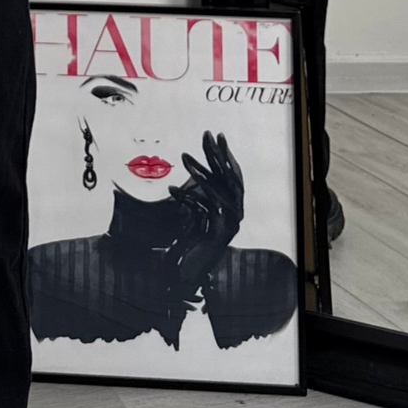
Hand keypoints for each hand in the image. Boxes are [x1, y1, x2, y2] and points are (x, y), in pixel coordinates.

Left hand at [171, 130, 245, 296]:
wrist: (188, 273)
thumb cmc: (190, 243)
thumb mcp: (192, 213)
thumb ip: (194, 196)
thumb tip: (185, 174)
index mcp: (232, 206)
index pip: (231, 175)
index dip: (224, 155)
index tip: (215, 136)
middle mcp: (236, 214)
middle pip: (229, 177)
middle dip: (217, 154)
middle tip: (207, 134)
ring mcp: (230, 224)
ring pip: (217, 190)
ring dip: (199, 172)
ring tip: (183, 157)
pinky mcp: (218, 233)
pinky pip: (205, 207)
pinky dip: (189, 196)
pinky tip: (172, 188)